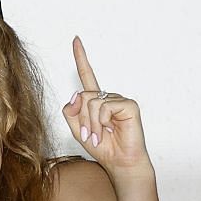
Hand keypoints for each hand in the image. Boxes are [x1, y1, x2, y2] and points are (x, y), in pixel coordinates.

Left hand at [64, 38, 151, 175]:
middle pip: (82, 97)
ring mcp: (119, 99)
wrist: (119, 161)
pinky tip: (109, 129)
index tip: (75, 39)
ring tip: (100, 135)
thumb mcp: (77, 129)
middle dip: (81, 119)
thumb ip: (71, 112)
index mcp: (95, 101)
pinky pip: (104, 107)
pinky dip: (100, 121)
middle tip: (90, 134)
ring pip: (91, 102)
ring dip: (90, 123)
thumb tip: (75, 95)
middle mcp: (107, 97)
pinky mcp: (129, 105)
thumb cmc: (102, 146)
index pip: (87, 75)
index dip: (81, 57)